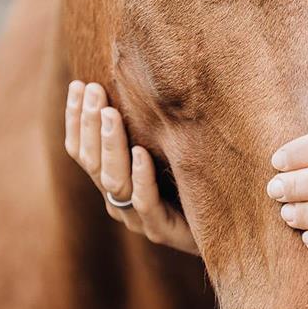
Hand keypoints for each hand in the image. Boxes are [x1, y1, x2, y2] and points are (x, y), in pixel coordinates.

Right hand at [64, 80, 198, 255]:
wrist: (230, 228)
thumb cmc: (198, 181)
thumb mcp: (170, 148)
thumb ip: (150, 126)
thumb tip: (139, 78)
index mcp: (114, 180)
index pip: (83, 150)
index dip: (76, 119)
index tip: (78, 84)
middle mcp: (120, 200)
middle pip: (93, 162)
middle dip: (90, 124)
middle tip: (94, 90)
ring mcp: (139, 218)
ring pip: (114, 181)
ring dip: (110, 145)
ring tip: (111, 114)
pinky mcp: (164, 230)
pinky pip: (147, 204)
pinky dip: (142, 177)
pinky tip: (141, 154)